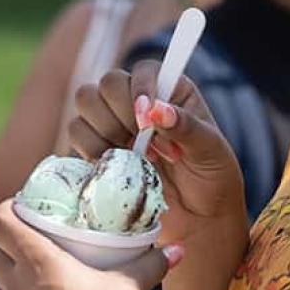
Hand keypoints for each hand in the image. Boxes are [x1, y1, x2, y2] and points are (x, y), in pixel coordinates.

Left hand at [0, 201, 176, 289]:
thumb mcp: (132, 287)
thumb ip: (152, 264)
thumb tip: (178, 250)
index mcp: (38, 263)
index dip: (5, 211)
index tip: (23, 207)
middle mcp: (18, 287)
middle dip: (4, 243)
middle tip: (29, 238)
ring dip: (6, 277)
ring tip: (29, 272)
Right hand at [64, 64, 244, 239]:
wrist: (198, 218)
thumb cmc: (212, 179)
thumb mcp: (211, 151)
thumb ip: (187, 127)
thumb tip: (157, 110)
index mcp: (171, 91)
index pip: (145, 70)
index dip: (140, 90)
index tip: (146, 122)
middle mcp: (139, 100)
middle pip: (108, 82)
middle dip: (122, 114)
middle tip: (145, 144)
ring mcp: (115, 122)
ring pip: (86, 100)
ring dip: (105, 130)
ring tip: (134, 157)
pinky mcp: (97, 146)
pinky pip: (77, 133)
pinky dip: (92, 149)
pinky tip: (119, 168)